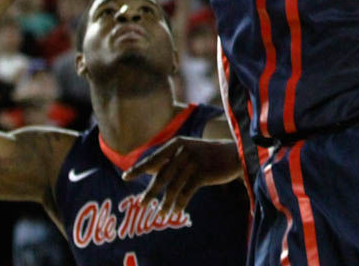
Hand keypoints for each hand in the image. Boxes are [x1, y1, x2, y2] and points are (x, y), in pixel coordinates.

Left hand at [122, 136, 240, 214]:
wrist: (232, 154)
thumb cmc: (205, 154)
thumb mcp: (186, 150)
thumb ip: (169, 159)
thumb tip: (147, 169)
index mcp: (176, 143)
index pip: (153, 158)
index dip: (138, 169)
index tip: (125, 177)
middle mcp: (182, 151)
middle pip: (161, 175)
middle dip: (151, 191)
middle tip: (141, 204)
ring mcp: (193, 162)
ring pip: (173, 186)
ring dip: (165, 203)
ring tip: (160, 214)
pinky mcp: (203, 173)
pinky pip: (187, 192)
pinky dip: (179, 204)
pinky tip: (175, 212)